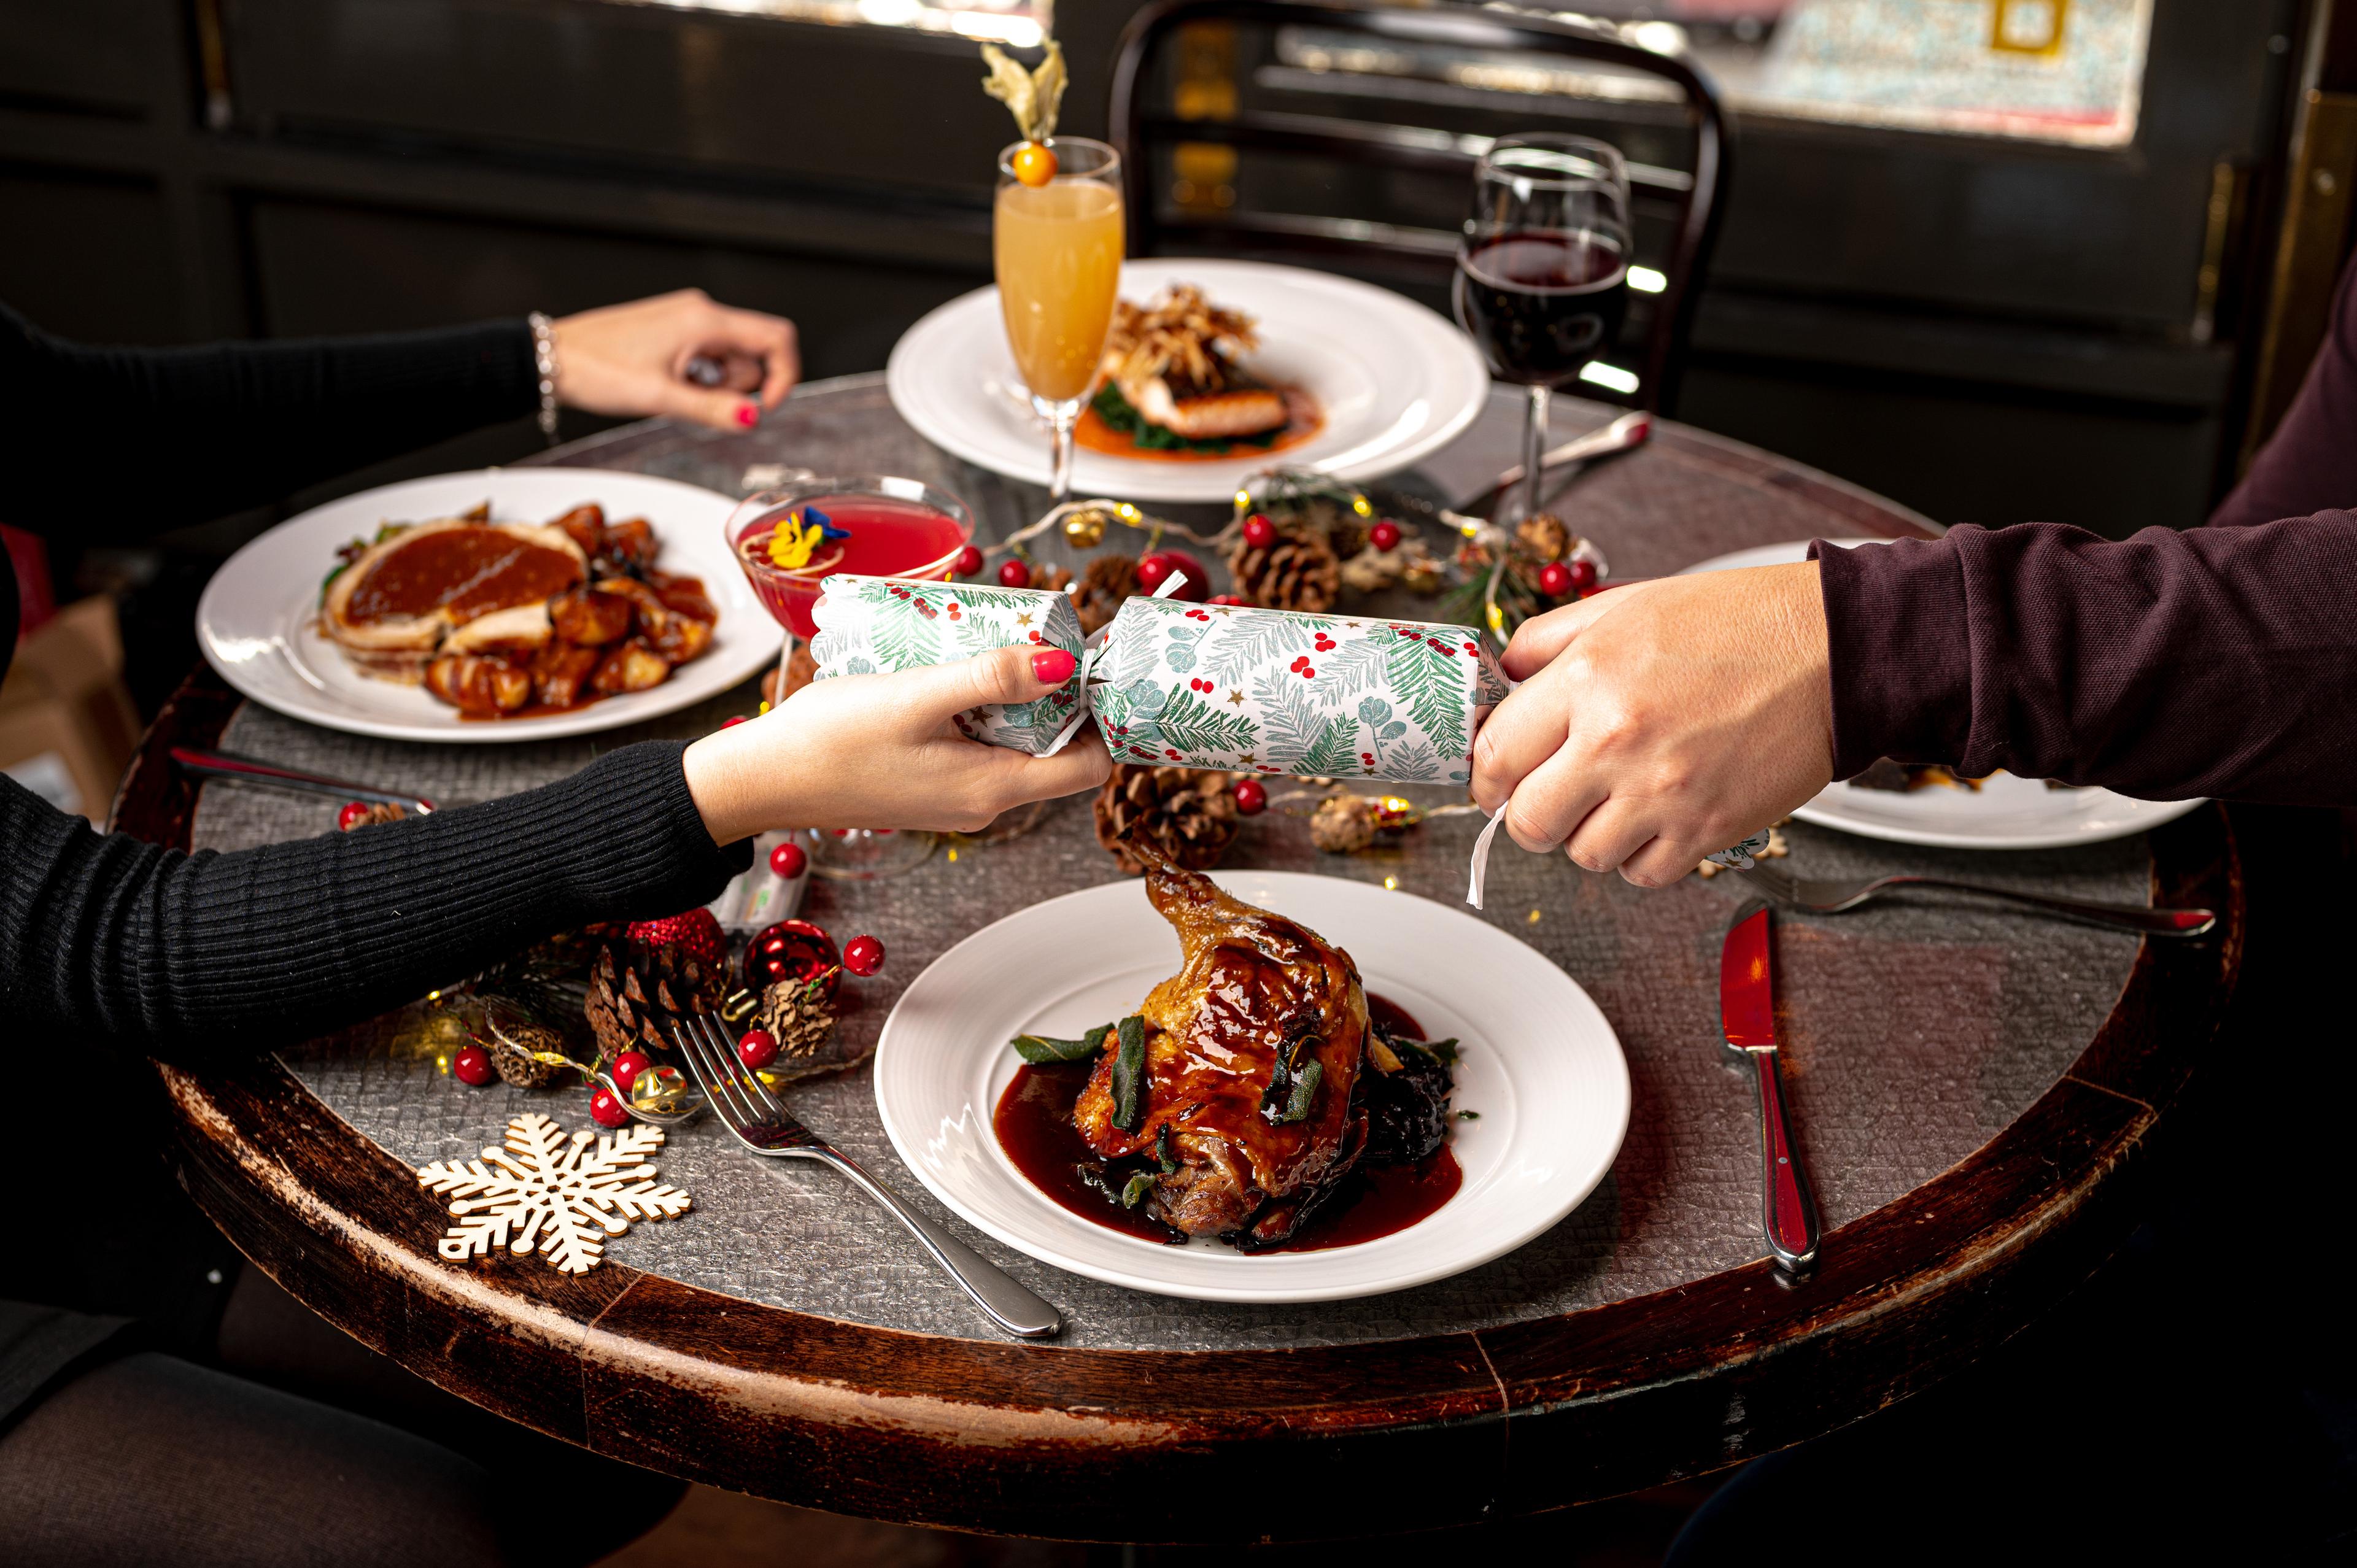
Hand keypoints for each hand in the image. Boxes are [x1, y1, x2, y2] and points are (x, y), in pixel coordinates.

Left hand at [549, 289, 798, 431]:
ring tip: (674, 391)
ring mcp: (687, 318)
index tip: (764, 408)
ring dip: (715, 383)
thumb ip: (713, 410)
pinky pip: (707, 355)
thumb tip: (752, 420)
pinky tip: (668, 383)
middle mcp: (701, 312)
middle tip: (696, 399)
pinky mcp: (675, 328)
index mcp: (704, 320)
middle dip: (738, 386)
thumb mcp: (660, 397)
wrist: (553, 357)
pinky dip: (698, 376)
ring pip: (730, 357)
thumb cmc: (598, 370)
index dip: (784, 375)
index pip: (777, 338)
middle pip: (755, 352)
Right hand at [681, 645, 1109, 843]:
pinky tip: (949, 673)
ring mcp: (955, 796)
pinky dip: (976, 709)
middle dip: (1055, 696)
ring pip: (1012, 743)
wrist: (764, 778)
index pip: (1088, 766)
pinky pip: (975, 745)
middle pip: (1053, 749)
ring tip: (991, 646)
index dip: (1101, 718)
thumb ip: (995, 678)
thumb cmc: (834, 739)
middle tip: (1039, 636)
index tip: (1093, 665)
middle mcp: (983, 802)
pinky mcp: (928, 784)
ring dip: (1011, 697)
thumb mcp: (921, 695)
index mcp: (994, 788)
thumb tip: (1066, 666)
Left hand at [1470, 562, 1834, 885]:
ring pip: (1583, 855)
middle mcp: (1618, 740)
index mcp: (1588, 679)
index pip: (1494, 754)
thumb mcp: (1626, 606)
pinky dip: (1640, 856)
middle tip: (1548, 796)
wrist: (1833, 651)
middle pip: (1528, 821)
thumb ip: (1550, 640)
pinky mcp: (1708, 828)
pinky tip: (1655, 817)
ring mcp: (1663, 792)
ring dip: (1588, 835)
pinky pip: (1642, 874)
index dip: (1484, 774)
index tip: (1494, 778)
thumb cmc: (1736, 623)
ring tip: (1614, 799)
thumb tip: (1503, 676)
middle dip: (1529, 814)